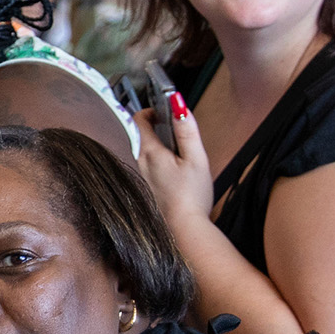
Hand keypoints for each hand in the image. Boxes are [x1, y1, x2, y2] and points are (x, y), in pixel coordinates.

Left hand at [136, 102, 213, 224]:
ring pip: (145, 149)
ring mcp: (141, 174)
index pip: (138, 119)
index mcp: (148, 151)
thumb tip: (179, 105)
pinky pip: (149, 163)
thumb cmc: (191, 195)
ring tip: (179, 148)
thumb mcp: (196, 158)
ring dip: (159, 142)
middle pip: (141, 133)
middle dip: (157, 126)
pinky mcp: (147, 185)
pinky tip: (176, 168)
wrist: (184, 228)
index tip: (165, 111)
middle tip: (176, 128)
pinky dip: (160, 157)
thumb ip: (187, 131)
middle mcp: (139, 161)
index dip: (151, 110)